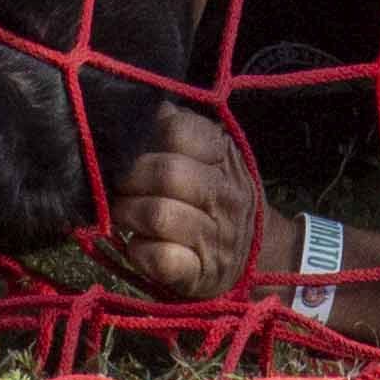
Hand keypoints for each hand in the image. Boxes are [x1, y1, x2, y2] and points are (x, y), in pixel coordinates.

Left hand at [93, 102, 266, 301]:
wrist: (260, 255)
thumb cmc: (218, 196)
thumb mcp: (210, 154)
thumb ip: (178, 128)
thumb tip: (136, 106)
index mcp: (224, 155)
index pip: (179, 130)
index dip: (146, 138)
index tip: (134, 150)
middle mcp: (225, 194)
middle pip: (167, 173)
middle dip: (130, 179)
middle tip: (119, 187)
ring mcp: (215, 236)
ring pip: (159, 215)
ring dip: (128, 213)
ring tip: (123, 213)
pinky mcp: (200, 274)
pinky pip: (161, 258)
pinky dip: (139, 251)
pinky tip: (138, 245)